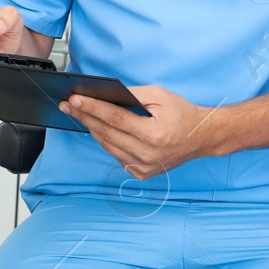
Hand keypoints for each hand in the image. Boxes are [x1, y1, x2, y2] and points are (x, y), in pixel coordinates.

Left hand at [60, 84, 232, 179]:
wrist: (200, 138)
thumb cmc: (181, 113)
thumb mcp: (159, 95)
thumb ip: (132, 95)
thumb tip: (105, 95)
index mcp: (153, 134)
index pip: (114, 119)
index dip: (92, 108)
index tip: (74, 100)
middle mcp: (146, 154)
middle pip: (106, 133)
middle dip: (84, 117)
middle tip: (67, 105)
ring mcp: (143, 167)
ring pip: (107, 145)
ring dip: (92, 129)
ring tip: (79, 114)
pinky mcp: (140, 173)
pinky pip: (116, 154)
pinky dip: (106, 141)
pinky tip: (99, 128)